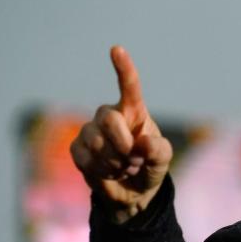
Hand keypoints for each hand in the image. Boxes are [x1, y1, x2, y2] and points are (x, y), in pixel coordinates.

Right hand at [70, 46, 172, 222]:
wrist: (134, 192)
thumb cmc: (150, 167)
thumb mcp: (163, 160)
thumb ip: (159, 150)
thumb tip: (143, 142)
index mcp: (133, 111)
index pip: (129, 87)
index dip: (124, 69)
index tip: (117, 49)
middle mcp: (110, 115)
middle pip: (109, 120)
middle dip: (125, 147)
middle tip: (136, 161)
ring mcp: (91, 130)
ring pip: (97, 143)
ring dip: (116, 163)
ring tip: (124, 167)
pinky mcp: (77, 148)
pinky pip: (86, 158)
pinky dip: (102, 171)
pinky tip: (109, 172)